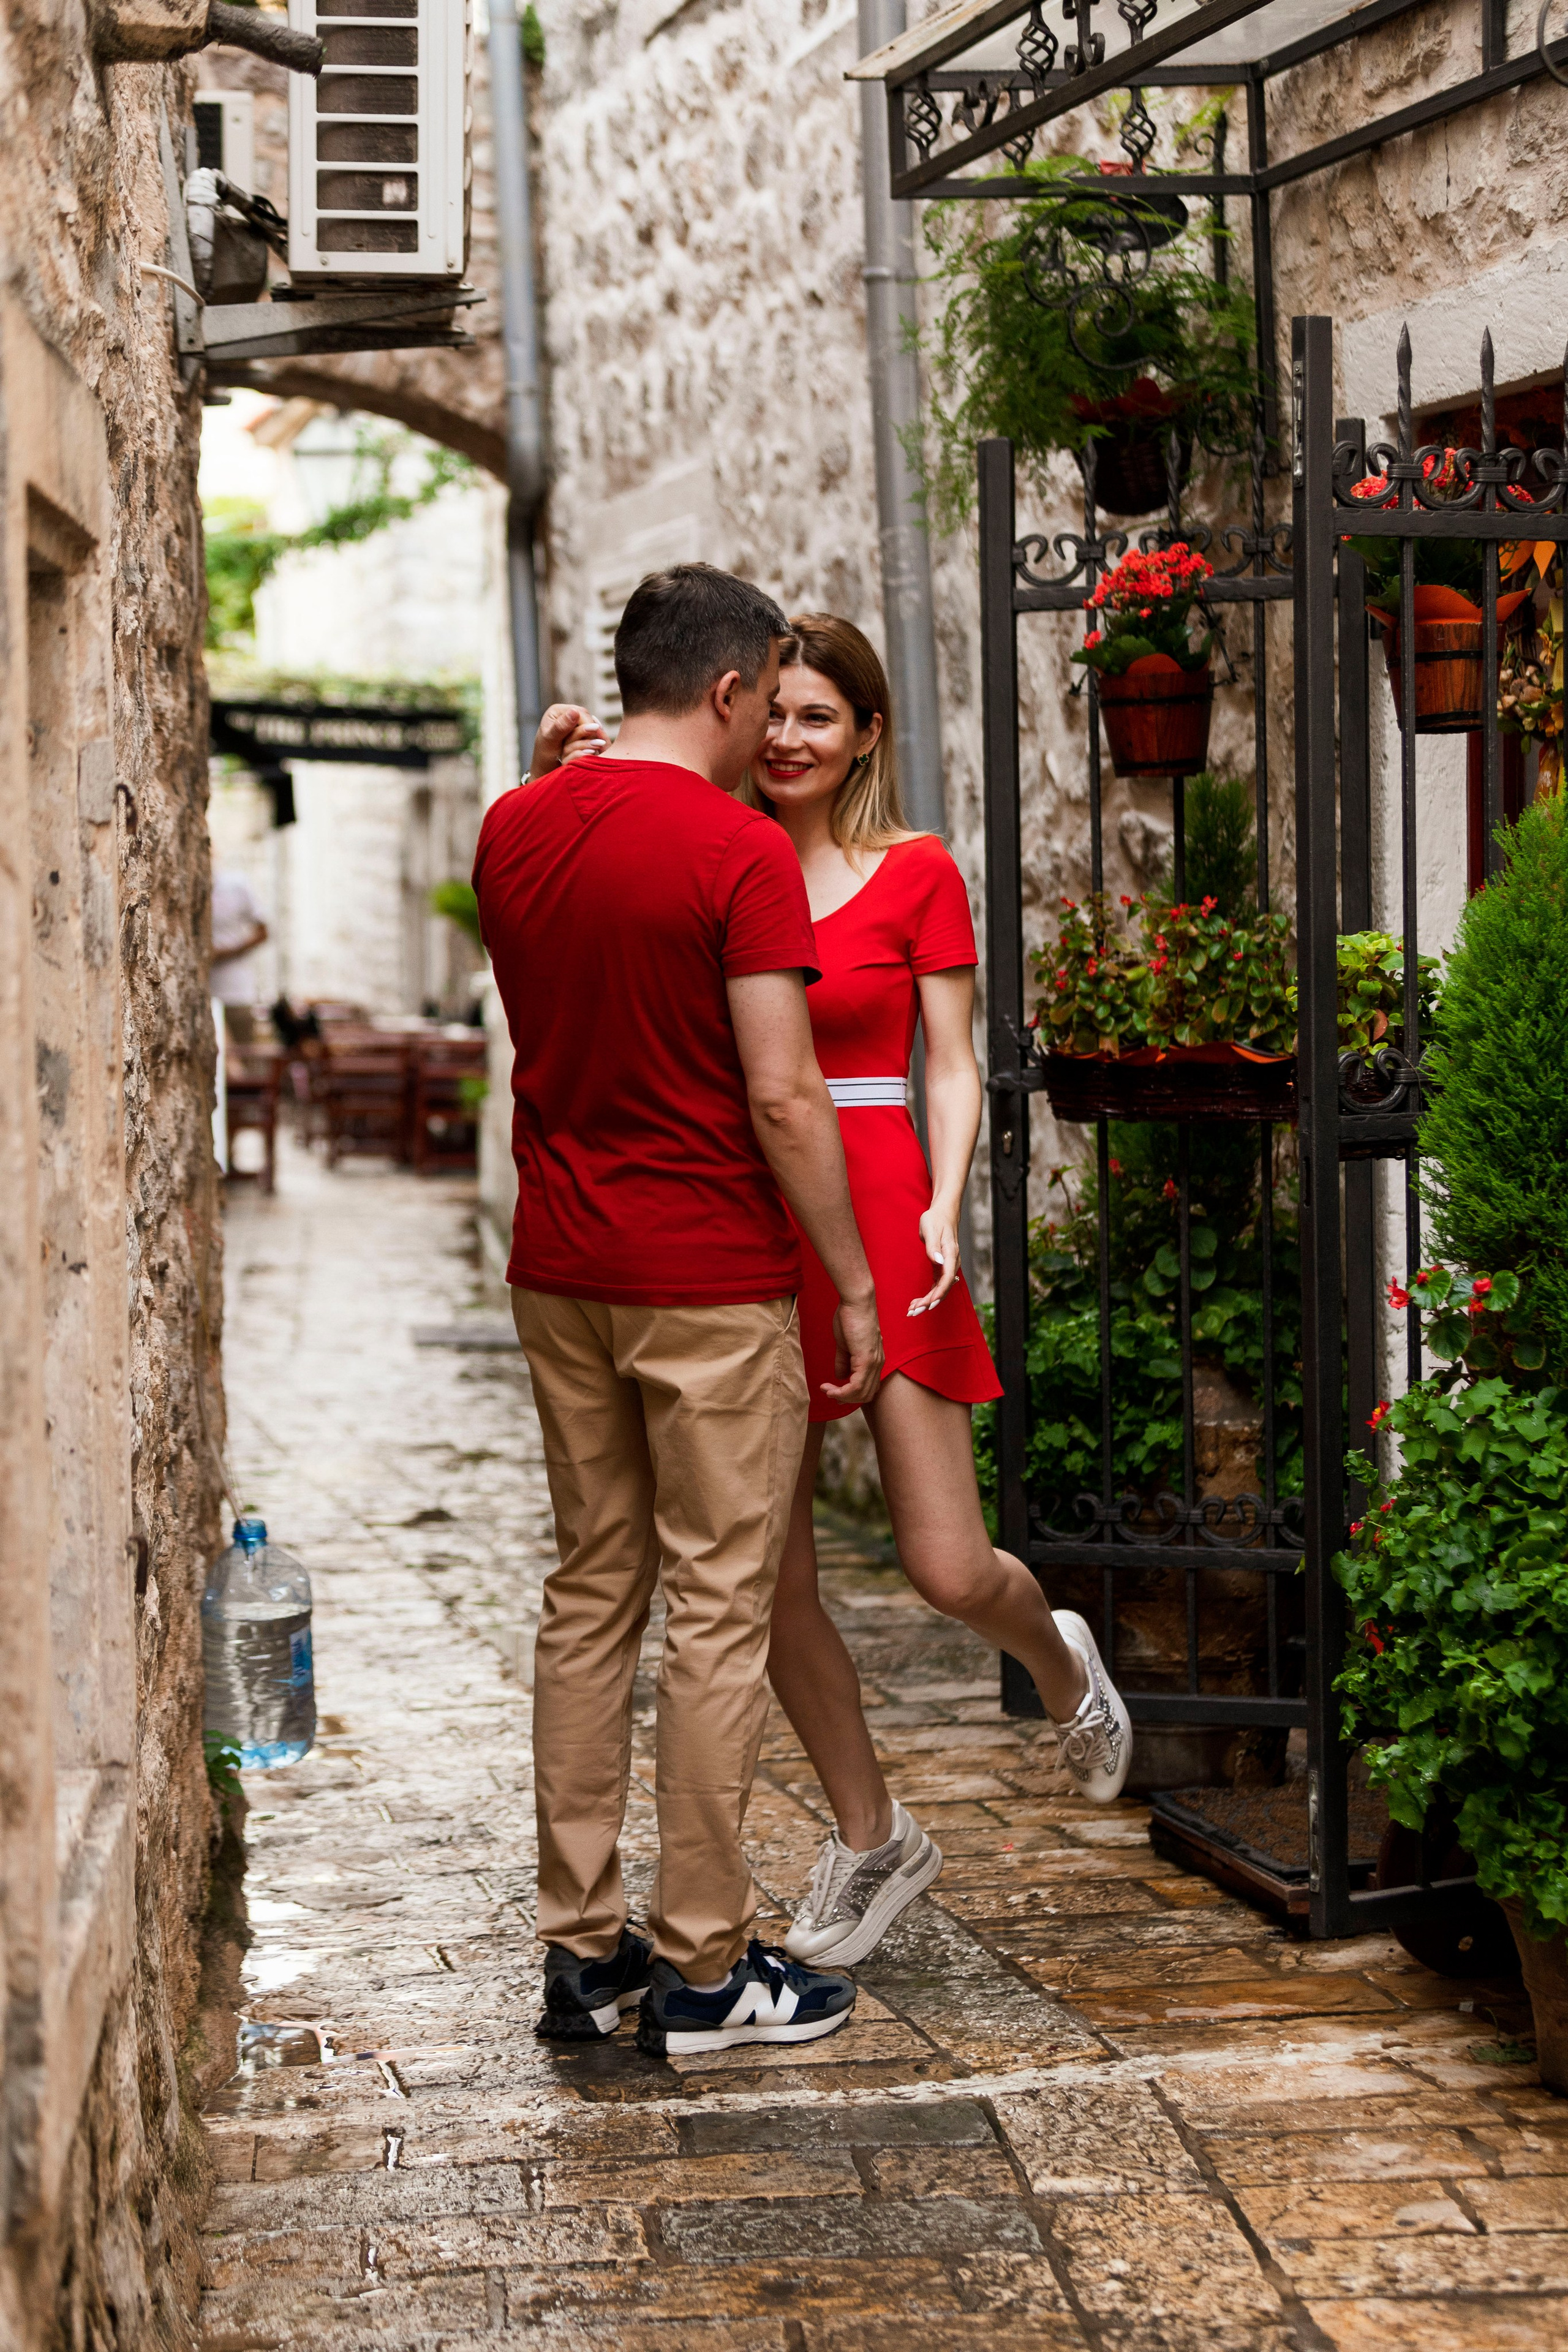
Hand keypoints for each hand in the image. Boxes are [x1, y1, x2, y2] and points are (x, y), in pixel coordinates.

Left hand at [528, 704, 607, 779]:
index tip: (590, 741)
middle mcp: (564, 713)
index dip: (588, 726)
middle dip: (590, 734)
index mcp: (556, 711)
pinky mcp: (577, 730)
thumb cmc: (545, 756)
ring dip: (591, 739)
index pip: (580, 712)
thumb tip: (574, 711)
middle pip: (587, 718)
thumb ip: (561, 727)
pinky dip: (591, 741)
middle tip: (589, 749)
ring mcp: (571, 722)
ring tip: (587, 751)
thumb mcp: (551, 741)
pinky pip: (591, 733)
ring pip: (591, 726)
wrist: (546, 768)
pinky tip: (588, 750)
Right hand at [821, 1291, 882, 1408]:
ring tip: (826, 1390)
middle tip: (829, 1394)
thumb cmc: (850, 1318)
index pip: (868, 1387)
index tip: (834, 1392)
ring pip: (862, 1394)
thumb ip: (844, 1360)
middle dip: (846, 1399)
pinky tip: (829, 1387)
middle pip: (866, 1395)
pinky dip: (842, 1392)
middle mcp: (878, 1364)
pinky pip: (856, 1386)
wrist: (856, 1302)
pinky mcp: (867, 1359)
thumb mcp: (844, 1344)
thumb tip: (840, 1376)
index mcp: (874, 1360)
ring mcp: (874, 1363)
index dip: (852, 1395)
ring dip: (842, 1397)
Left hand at [909, 1203, 960, 1316]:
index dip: (938, 1293)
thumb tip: (937, 1261)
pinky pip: (936, 1285)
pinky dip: (927, 1295)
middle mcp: (951, 1263)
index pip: (946, 1279)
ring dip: (927, 1301)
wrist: (943, 1213)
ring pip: (939, 1289)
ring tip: (912, 1311)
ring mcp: (947, 1266)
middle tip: (913, 1312)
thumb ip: (933, 1246)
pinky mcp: (941, 1267)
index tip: (928, 1304)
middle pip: (943, 1288)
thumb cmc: (935, 1219)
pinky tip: (917, 1302)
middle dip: (929, 1302)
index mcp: (950, 1255)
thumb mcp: (930, 1229)